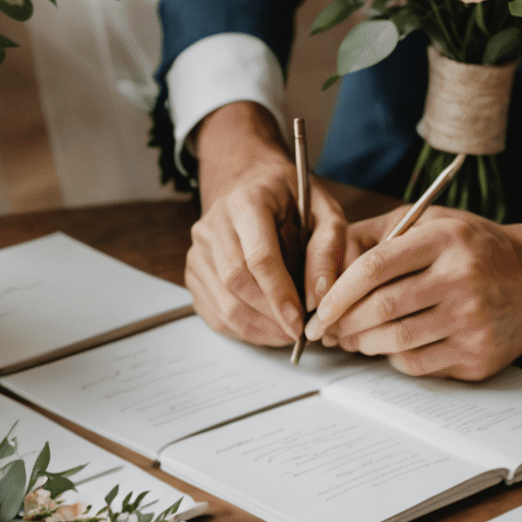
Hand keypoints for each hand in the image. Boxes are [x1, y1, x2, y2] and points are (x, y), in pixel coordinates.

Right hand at [185, 102, 347, 345]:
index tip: (300, 321)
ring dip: (257, 328)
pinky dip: (241, 329)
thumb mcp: (324, 211)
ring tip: (285, 333)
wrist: (251, 187)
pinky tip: (265, 329)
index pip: (258, 256)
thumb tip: (319, 296)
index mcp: (246, 202)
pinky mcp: (193, 272)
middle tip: (297, 332)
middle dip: (269, 315)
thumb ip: (328, 249)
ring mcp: (197, 249)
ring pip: (222, 302)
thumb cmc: (290, 200)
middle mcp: (214, 224)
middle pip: (236, 282)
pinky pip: (213, 312)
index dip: (279, 294)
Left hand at [304, 206, 521, 378]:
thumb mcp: (429, 223)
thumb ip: (375, 235)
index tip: (319, 309)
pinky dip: (394, 358)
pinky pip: (417, 364)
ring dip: (363, 344)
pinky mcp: (478, 354)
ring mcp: (472, 320)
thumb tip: (323, 263)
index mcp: (444, 240)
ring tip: (354, 338)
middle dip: (344, 323)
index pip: (374, 268)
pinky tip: (391, 346)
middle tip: (328, 329)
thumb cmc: (471, 249)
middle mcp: (461, 279)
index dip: (337, 292)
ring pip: (395, 342)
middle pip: (381, 308)